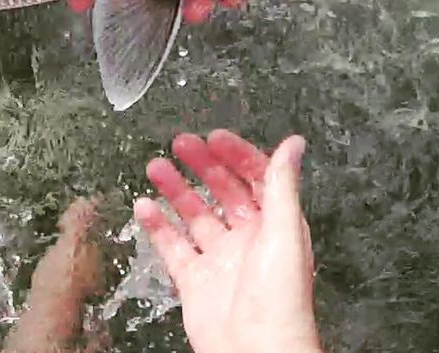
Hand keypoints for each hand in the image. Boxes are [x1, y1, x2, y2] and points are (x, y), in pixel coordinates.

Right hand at [134, 130, 322, 352]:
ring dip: (175, 189)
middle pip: (222, 191)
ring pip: (194, 214)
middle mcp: (247, 240)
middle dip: (202, 164)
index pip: (255, 179)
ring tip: (155, 167)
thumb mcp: (285, 233)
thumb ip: (283, 186)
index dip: (236, 155)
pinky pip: (173, 246)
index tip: (215, 138)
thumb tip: (294, 144)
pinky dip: (157, 225)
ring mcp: (219, 260)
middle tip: (181, 143)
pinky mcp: (195, 280)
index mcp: (274, 226)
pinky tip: (144, 206)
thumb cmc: (279, 300)